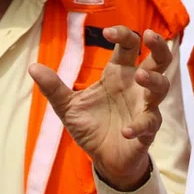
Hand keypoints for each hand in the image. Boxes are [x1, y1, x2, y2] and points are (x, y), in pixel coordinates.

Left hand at [29, 27, 171, 190]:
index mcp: (118, 74)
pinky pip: (149, 124)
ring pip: (161, 87)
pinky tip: (126, 131)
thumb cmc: (91, 127)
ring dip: (153, 80)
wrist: (103, 160)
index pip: (129, 46)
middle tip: (150, 35)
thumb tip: (32, 67)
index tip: (108, 33)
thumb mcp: (67, 106)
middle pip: (158, 60)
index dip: (123, 34)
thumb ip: (53, 87)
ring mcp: (144, 107)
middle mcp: (135, 87)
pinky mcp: (147, 131)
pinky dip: (139, 126)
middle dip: (158, 46)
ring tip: (140, 75)